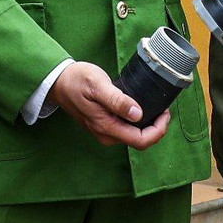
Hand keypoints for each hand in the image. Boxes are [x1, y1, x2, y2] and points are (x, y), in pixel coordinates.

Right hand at [50, 61, 171, 149]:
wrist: (58, 83)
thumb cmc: (77, 81)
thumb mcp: (98, 85)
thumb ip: (118, 100)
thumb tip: (137, 114)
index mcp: (106, 127)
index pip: (141, 140)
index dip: (158, 130)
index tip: (164, 112)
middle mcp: (106, 135)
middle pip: (140, 141)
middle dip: (156, 128)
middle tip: (163, 108)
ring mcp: (105, 132)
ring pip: (134, 137)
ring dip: (148, 125)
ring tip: (155, 106)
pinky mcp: (104, 127)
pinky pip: (127, 131)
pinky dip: (138, 122)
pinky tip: (141, 108)